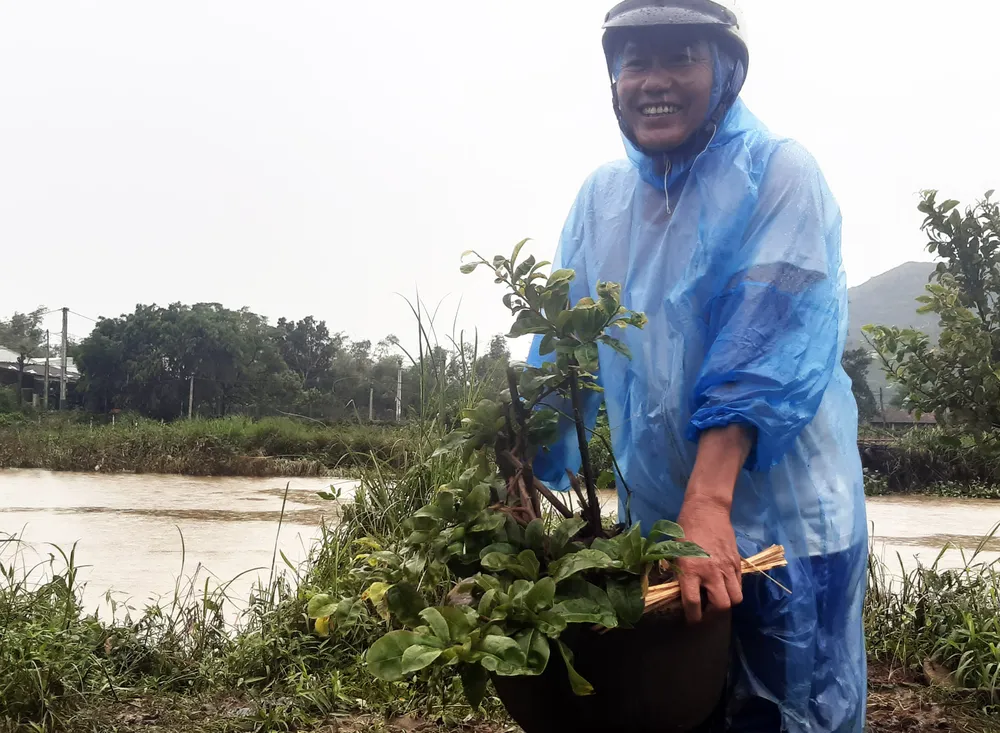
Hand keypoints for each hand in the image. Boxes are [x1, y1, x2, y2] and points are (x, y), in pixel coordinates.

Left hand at [674, 495, 742, 623]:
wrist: (707, 509)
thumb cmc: (685, 528)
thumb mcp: (674, 551)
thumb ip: (678, 572)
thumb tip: (679, 590)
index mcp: (691, 569)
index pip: (693, 603)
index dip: (692, 617)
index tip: (691, 620)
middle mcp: (711, 571)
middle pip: (721, 606)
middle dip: (713, 614)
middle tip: (705, 611)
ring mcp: (727, 567)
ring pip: (736, 598)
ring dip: (726, 603)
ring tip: (716, 599)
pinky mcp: (737, 562)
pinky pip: (739, 584)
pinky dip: (733, 589)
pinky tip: (723, 584)